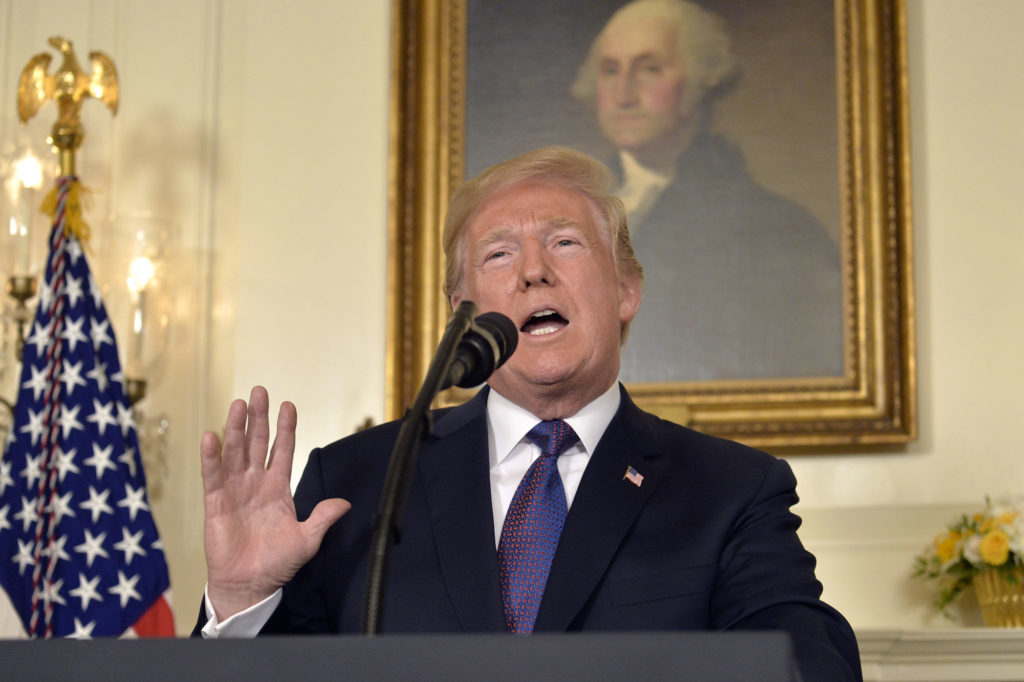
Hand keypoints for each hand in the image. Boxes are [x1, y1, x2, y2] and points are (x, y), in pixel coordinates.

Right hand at [200, 386, 349, 619]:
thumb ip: (322, 519)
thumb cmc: (277, 563)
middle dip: (258, 417)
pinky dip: (211, 457)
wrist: (250, 585)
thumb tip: (345, 503)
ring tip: (238, 404)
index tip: (288, 405)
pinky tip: (211, 436)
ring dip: (235, 428)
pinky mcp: (215, 503)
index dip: (285, 428)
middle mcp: (255, 483)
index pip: (282, 450)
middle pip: (256, 443)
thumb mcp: (307, 540)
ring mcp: (234, 491)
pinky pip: (213, 475)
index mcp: (278, 488)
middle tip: (259, 391)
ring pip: (234, 453)